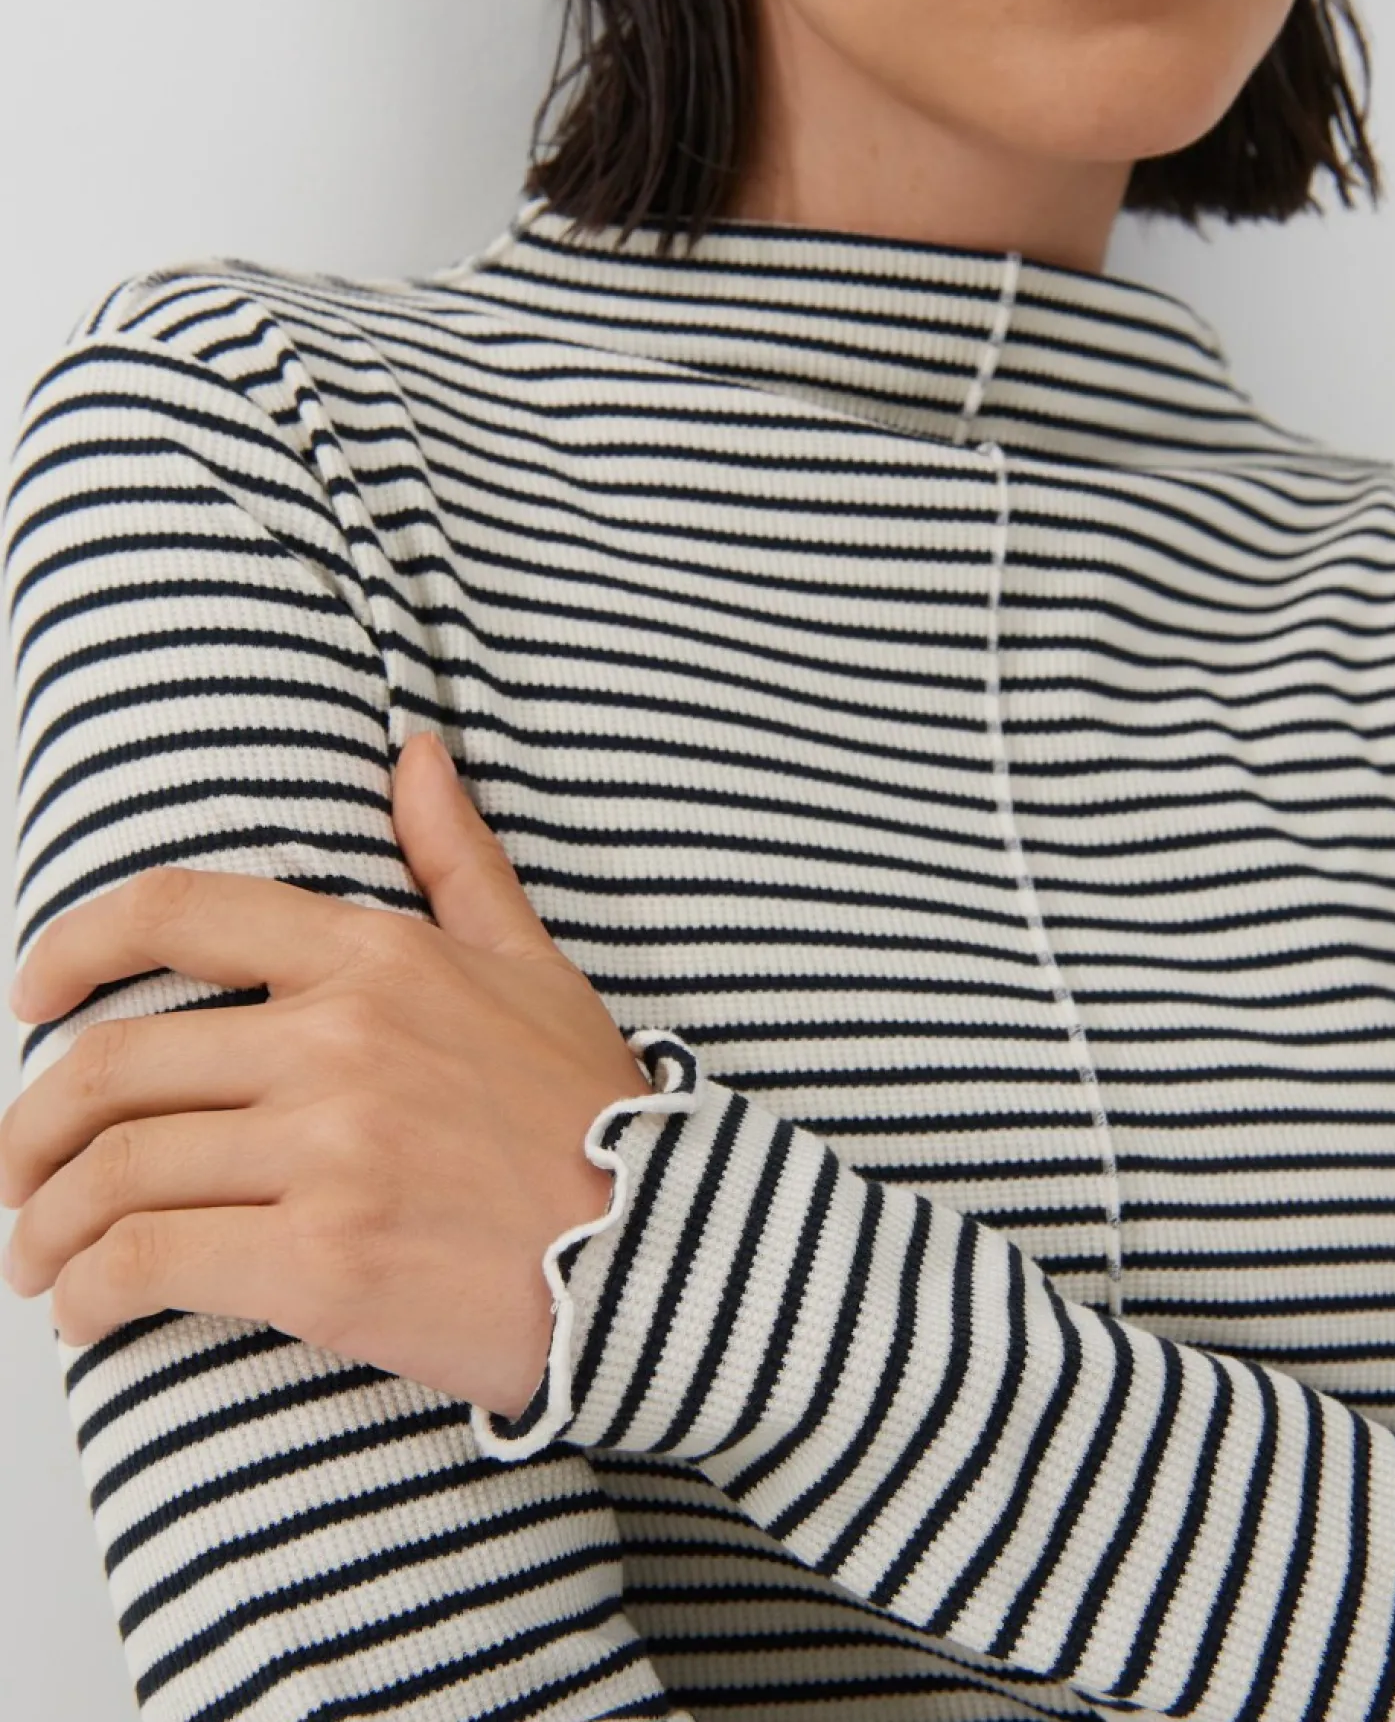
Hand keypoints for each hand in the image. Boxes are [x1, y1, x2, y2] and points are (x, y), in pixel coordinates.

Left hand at [0, 733, 645, 1420]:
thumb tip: (416, 755)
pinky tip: (89, 1310)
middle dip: (32, 1128)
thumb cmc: (592, 1114)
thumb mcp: (531, 964)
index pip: (177, 913)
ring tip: (41, 1255)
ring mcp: (328, 1150)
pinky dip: (90, 1292)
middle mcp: (338, 1040)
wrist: (660, 1253)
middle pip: (114, 1065)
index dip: (73, 949)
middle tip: (18, 1171)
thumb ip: (456, 861)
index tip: (32, 997)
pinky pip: (149, 1263)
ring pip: (115, 1172)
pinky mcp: (322, 1261)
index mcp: (377, 958)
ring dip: (46, 1224)